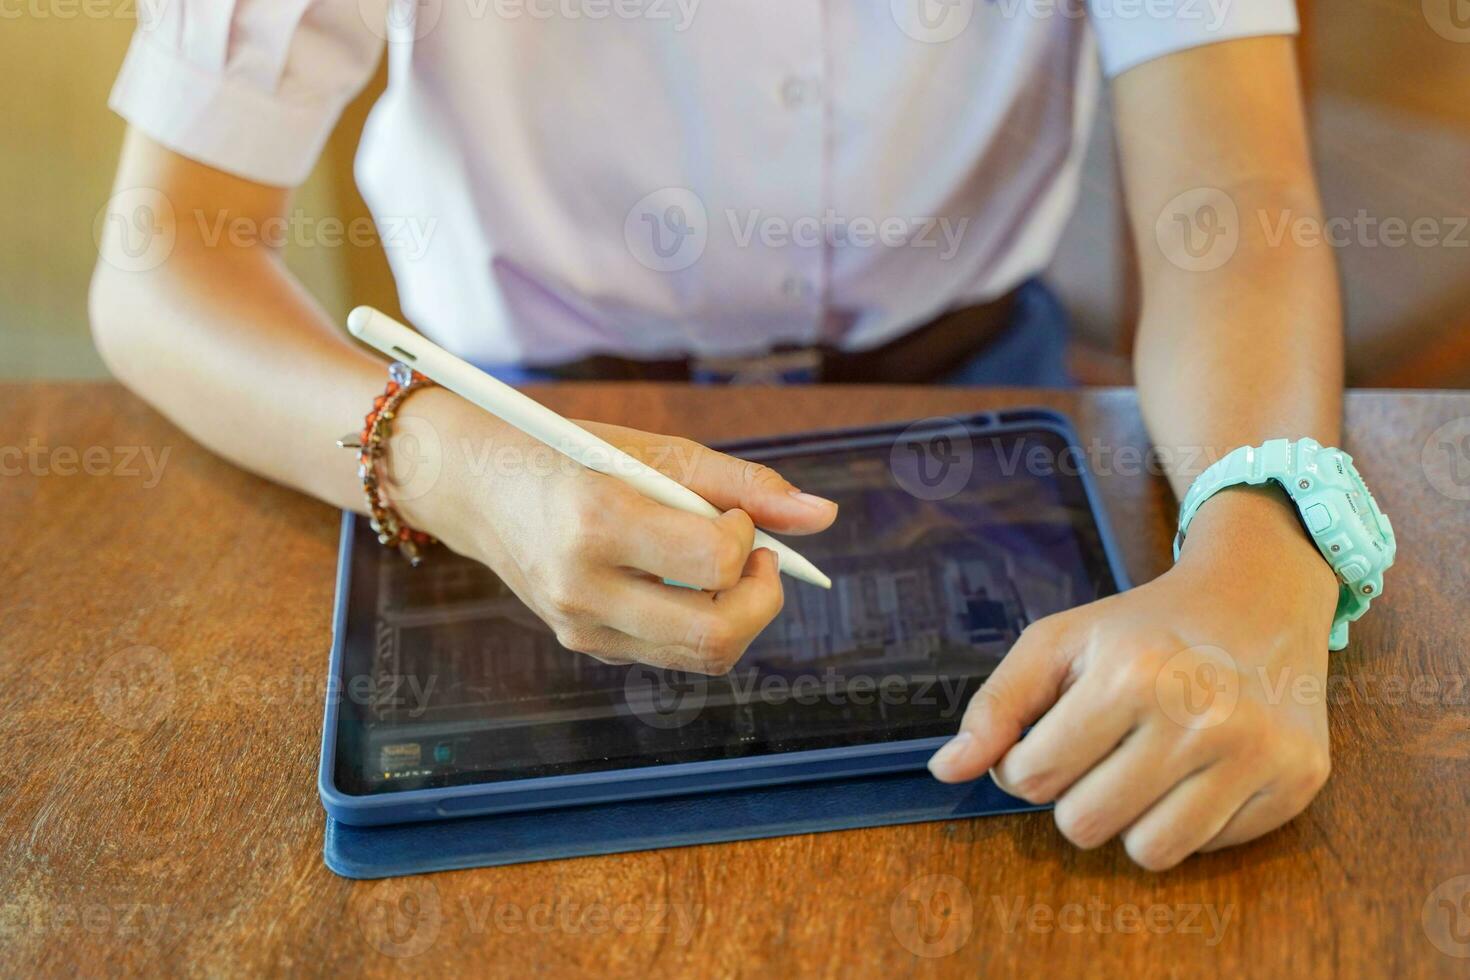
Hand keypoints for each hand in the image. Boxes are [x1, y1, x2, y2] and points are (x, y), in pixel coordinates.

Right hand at [397, 388, 837, 672]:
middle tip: (758, 560)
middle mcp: (583, 585)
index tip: (733, 515)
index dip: (745, 540)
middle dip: (763, 601)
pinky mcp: (583, 644)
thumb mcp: (650, 450)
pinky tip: (673, 578)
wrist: (472, 486)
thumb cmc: (563, 453)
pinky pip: (668, 652)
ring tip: (718, 564)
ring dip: (734, 613)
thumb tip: (824, 515)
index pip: (714, 564)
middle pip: (716, 636)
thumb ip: (741, 482)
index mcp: (597, 520)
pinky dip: (692, 618)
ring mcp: (580, 626)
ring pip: (699, 655)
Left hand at [927, 486, 1340, 869]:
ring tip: (1147, 763)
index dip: (1026, 764)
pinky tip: (1199, 765)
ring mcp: (1256, 753)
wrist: (1260, 595)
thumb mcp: (1059, 642)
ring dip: (1131, 817)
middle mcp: (1200, 716)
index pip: (1031, 777)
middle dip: (1076, 795)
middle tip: (1104, 748)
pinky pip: (1208, 849)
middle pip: (1083, 825)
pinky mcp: (1297, 782)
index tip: (1051, 736)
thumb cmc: (1144, 624)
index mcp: (1131, 674)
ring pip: (1147, 853)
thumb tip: (946, 770)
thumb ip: (996, 706)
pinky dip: (1189, 819)